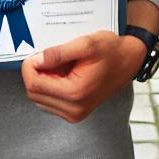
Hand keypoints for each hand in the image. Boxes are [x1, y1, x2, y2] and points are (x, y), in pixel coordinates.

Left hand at [21, 31, 145, 123]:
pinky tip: (62, 74)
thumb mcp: (85, 44)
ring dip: (43, 80)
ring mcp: (73, 114)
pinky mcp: (73, 113)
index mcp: (75, 94)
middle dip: (35, 73)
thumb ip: (58, 53)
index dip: (29, 66)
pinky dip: (50, 86)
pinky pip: (49, 101)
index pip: (34, 84)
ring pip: (39, 98)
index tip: (37, 53)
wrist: (128, 61)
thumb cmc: (111, 51)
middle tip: (48, 57)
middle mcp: (73, 109)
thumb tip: (36, 61)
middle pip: (34, 93)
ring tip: (59, 65)